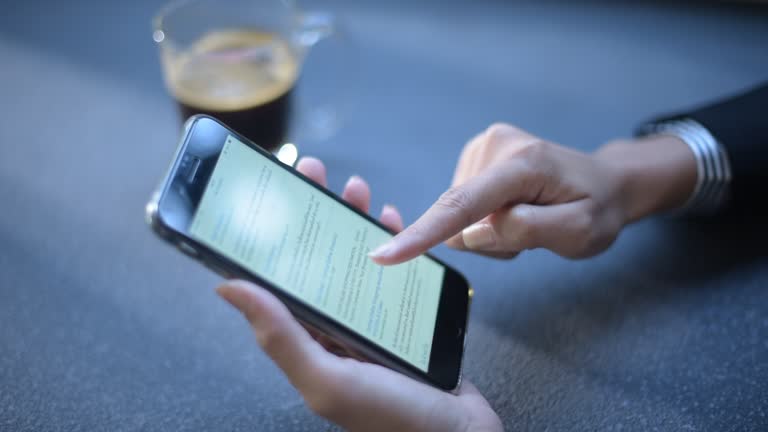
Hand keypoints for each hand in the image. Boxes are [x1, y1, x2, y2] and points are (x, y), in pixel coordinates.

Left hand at [217, 157, 502, 431]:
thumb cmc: (395, 420)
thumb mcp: (329, 379)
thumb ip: (281, 337)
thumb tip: (229, 289)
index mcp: (308, 342)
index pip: (280, 280)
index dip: (275, 235)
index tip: (274, 192)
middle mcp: (335, 330)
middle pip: (318, 260)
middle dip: (316, 214)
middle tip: (316, 173)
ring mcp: (370, 322)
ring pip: (355, 260)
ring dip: (353, 222)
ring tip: (356, 189)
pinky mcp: (403, 319)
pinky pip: (392, 273)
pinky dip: (392, 244)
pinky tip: (392, 223)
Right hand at [369, 123, 696, 263]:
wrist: (605, 181)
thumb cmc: (597, 208)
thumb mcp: (579, 232)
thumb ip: (526, 231)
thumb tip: (472, 233)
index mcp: (523, 164)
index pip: (463, 204)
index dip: (423, 233)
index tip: (385, 254)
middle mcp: (495, 145)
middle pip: (460, 216)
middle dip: (488, 238)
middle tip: (531, 233)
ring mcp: (483, 146)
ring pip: (459, 214)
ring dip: (488, 230)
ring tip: (526, 219)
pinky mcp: (476, 154)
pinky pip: (462, 204)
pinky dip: (484, 218)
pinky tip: (512, 209)